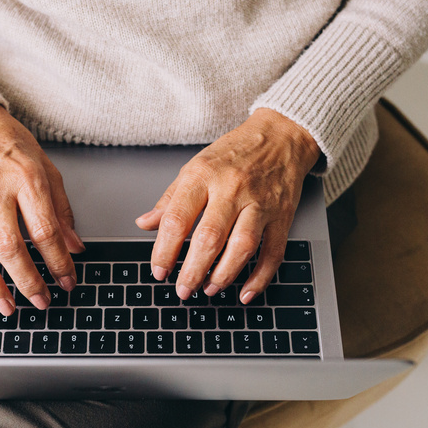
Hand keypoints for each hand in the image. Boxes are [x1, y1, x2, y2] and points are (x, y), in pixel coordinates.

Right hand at [0, 103, 83, 314]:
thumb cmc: (9, 144)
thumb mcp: (46, 168)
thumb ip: (61, 209)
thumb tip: (74, 247)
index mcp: (24, 180)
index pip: (44, 231)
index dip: (58, 262)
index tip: (67, 281)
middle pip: (9, 247)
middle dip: (28, 280)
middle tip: (41, 301)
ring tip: (7, 307)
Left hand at [135, 109, 321, 303]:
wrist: (281, 136)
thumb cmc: (235, 152)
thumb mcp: (195, 166)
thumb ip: (170, 199)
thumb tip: (145, 224)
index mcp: (203, 175)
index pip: (177, 219)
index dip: (165, 250)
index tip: (159, 270)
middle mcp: (232, 189)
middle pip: (209, 237)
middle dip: (193, 271)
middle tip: (182, 290)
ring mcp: (260, 203)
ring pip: (242, 246)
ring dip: (224, 274)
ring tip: (209, 289)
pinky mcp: (282, 215)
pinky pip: (273, 252)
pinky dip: (260, 276)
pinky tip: (245, 291)